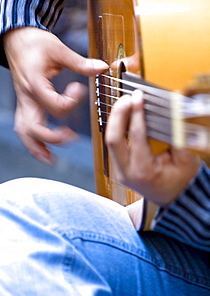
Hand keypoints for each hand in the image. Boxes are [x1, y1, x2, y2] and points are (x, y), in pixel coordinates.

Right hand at [3, 27, 107, 163]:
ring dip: (37, 148)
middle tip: (72, 138)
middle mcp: (26, 98)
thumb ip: (80, 62)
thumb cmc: (35, 44)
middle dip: (53, 137)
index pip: (55, 106)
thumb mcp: (59, 49)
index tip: (80, 89)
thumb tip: (102, 67)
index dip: (72, 101)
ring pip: (24, 133)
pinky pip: (24, 129)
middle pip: (34, 128)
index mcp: (34, 84)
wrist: (16, 40)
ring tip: (52, 159)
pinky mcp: (25, 105)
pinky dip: (33, 142)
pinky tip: (45, 151)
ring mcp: (23, 104)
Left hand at [105, 90, 200, 205]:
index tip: (139, 97)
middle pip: (113, 139)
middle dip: (118, 115)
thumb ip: (177, 137)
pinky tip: (124, 115)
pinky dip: (118, 127)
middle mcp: (127, 172)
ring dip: (116, 119)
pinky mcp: (119, 166)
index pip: (136, 137)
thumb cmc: (182, 181)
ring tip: (124, 102)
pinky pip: (115, 143)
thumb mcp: (185, 159)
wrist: (174, 198)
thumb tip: (170, 111)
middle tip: (127, 97)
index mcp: (143, 172)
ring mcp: (120, 170)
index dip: (137, 114)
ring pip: (110, 140)